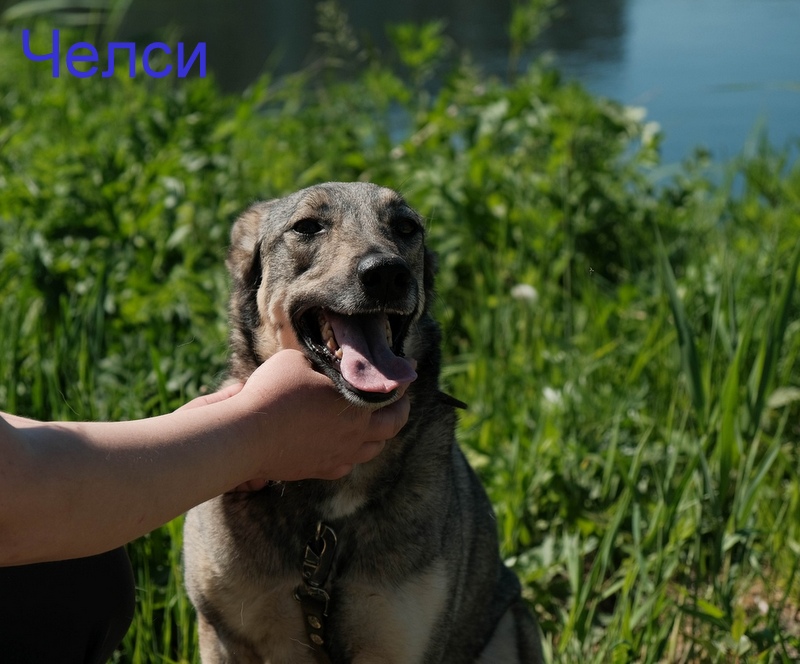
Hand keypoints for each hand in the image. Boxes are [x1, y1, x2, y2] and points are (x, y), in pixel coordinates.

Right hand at [186, 350, 412, 486]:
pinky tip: (346, 444)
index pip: (393, 390)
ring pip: (373, 449)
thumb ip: (322, 361)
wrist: (246, 437)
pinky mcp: (320, 470)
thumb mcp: (297, 360)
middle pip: (393, 425)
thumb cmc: (272, 394)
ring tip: (377, 421)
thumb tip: (330, 362)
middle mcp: (355, 434)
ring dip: (380, 433)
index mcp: (356, 405)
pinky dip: (353, 453)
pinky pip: (347, 464)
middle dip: (401, 408)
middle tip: (400, 397)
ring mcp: (339, 455)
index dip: (403, 376)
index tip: (406, 365)